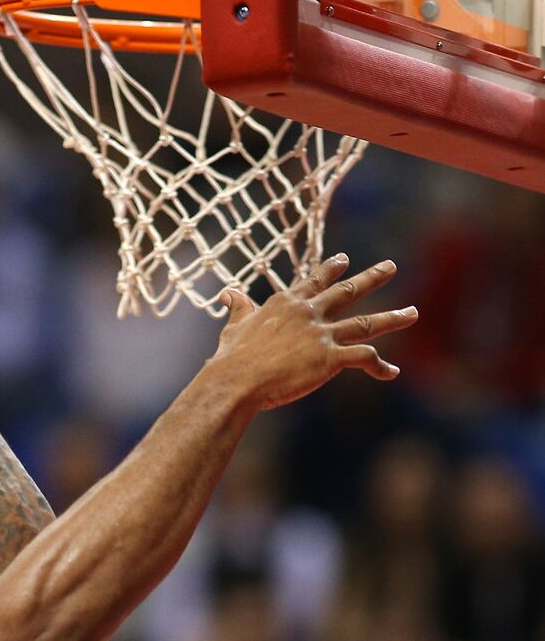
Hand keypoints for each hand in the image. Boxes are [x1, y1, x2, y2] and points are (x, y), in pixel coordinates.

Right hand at [212, 254, 418, 410]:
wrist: (236, 380)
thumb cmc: (232, 356)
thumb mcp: (234, 325)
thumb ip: (238, 307)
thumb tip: (228, 294)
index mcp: (286, 303)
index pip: (314, 281)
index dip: (331, 270)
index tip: (344, 259)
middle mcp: (308, 313)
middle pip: (346, 292)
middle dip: (371, 278)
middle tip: (390, 266)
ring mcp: (321, 334)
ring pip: (366, 323)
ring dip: (392, 318)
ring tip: (412, 312)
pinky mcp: (330, 358)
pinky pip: (364, 358)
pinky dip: (380, 366)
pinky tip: (391, 372)